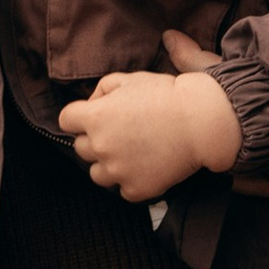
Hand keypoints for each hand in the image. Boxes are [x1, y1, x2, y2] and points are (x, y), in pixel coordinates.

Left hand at [58, 56, 241, 200]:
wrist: (202, 122)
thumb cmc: (166, 95)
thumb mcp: (129, 79)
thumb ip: (102, 90)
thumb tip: (91, 104)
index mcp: (95, 117)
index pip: (66, 120)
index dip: (80, 116)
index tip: (95, 117)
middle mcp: (101, 146)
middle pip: (81, 148)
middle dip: (96, 139)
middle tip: (121, 132)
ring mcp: (118, 171)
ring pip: (97, 174)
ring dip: (108, 164)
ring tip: (130, 153)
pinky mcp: (136, 189)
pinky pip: (122, 190)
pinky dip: (131, 181)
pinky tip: (146, 166)